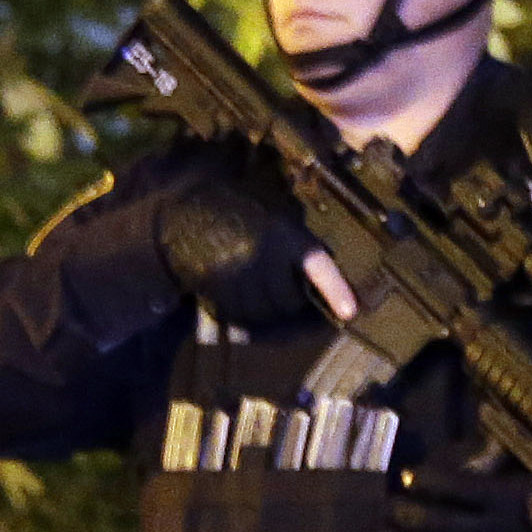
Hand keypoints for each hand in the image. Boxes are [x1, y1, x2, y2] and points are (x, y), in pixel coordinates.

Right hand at [154, 179, 331, 329]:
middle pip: (291, 301)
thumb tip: (318, 283)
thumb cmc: (234, 215)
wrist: (180, 219)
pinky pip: (242, 316)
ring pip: (268, 312)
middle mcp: (265, 254)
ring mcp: (241, 274)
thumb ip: (294, 243)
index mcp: (284, 232)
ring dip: (264, 309)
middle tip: (273, 285)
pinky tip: (232, 292)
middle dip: (288, 300)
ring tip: (249, 284)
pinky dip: (242, 314)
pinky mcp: (219, 289)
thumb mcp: (270, 216)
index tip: (350, 312)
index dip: (335, 290)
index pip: (316, 264)